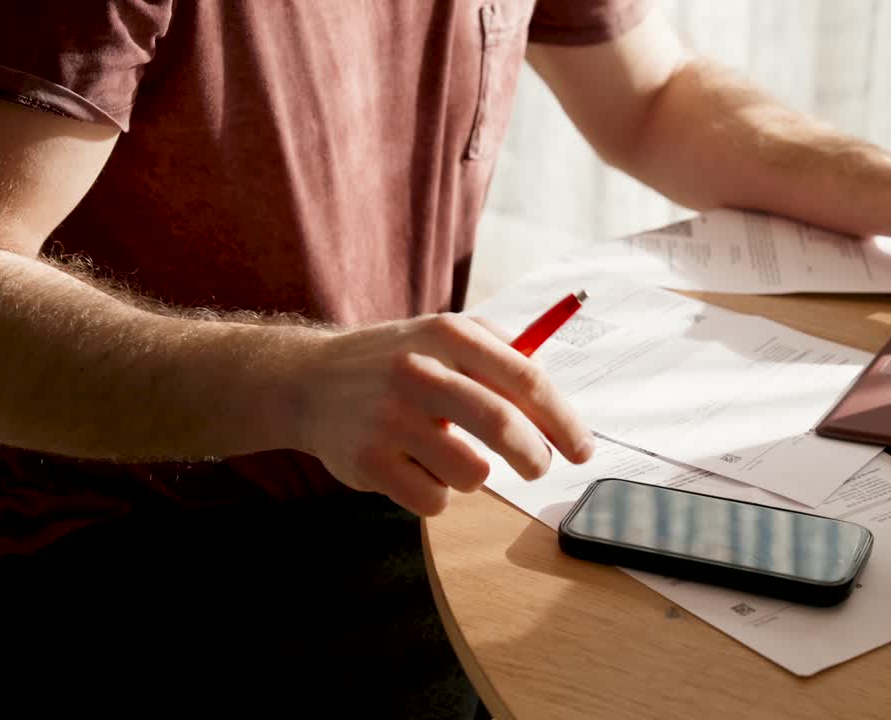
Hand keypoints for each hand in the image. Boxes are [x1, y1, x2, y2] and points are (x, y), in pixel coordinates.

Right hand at [291, 314, 593, 515]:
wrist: (307, 380)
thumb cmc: (394, 361)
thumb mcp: (444, 335)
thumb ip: (502, 356)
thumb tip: (559, 402)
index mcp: (449, 335)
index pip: (526, 380)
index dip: (563, 421)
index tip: (582, 449)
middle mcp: (419, 370)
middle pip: (504, 426)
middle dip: (534, 457)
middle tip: (539, 468)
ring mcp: (390, 417)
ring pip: (472, 473)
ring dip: (473, 474)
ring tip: (447, 454)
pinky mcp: (368, 460)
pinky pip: (434, 499)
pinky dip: (436, 494)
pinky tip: (413, 469)